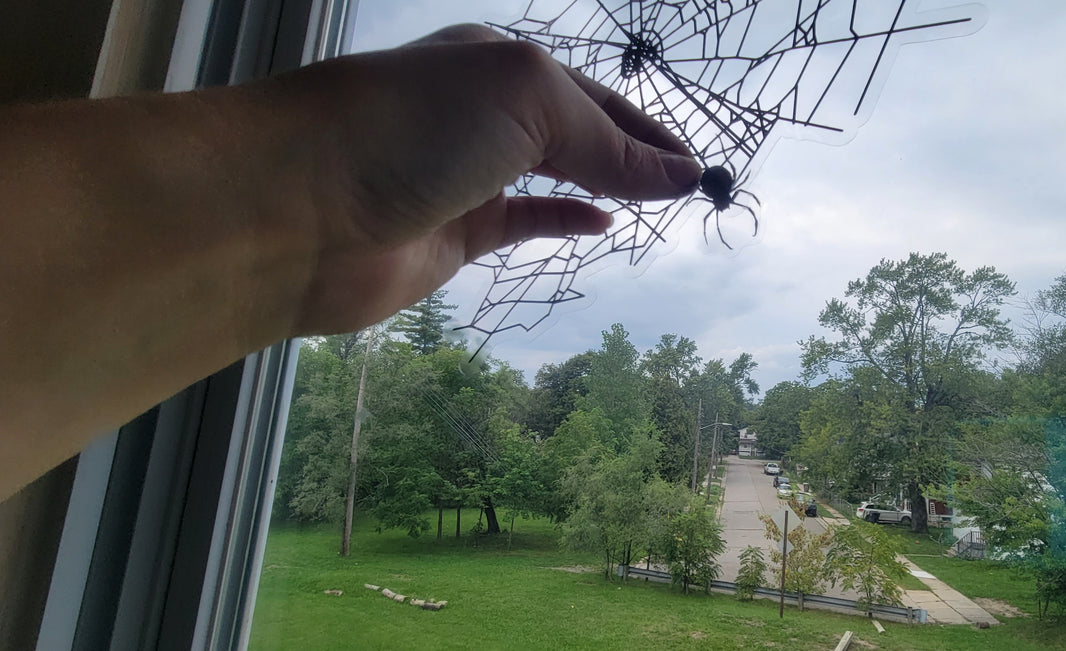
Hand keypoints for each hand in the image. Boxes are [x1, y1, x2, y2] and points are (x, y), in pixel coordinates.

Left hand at [255, 24, 700, 334]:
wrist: (296, 208)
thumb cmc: (413, 127)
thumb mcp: (528, 103)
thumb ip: (606, 142)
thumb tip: (679, 176)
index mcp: (497, 62)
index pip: (594, 94)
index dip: (649, 128)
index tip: (699, 165)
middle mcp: (481, 112)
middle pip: (576, 132)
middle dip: (635, 154)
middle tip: (693, 186)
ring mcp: (464, 175)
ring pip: (553, 178)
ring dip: (607, 187)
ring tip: (660, 205)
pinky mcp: (452, 235)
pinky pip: (525, 222)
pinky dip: (566, 220)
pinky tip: (603, 225)